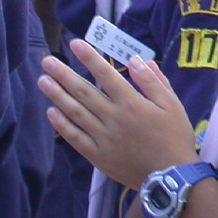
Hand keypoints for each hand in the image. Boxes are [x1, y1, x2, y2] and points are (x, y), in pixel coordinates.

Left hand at [38, 39, 199, 188]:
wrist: (170, 174)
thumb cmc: (174, 136)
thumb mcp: (172, 104)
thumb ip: (153, 81)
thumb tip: (136, 60)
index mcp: (131, 103)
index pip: (106, 75)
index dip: (89, 58)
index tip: (75, 44)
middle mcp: (113, 118)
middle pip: (84, 92)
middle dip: (64, 74)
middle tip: (47, 61)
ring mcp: (102, 137)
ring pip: (75, 112)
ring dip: (57, 95)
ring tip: (43, 80)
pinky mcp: (97, 154)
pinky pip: (75, 137)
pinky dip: (62, 124)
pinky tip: (52, 111)